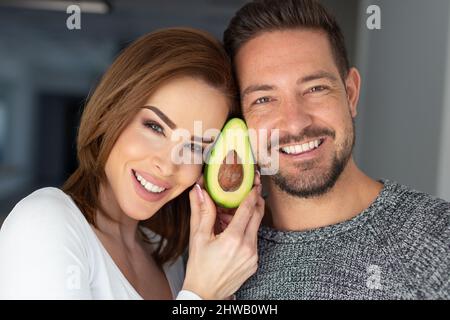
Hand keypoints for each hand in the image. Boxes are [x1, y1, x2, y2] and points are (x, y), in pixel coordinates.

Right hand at [182, 175, 263, 299]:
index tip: (253, 182)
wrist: (205, 293)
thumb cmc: (199, 266)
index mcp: (233, 239)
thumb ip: (201, 210)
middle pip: (258, 215)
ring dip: (248, 218)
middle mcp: (248, 247)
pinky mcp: (255, 263)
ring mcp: (253, 256)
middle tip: (251, 189)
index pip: (248, 209)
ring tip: (232, 215)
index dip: (252, 192)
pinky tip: (233, 232)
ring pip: (255, 228)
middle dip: (256, 200)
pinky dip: (246, 232)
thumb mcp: (198, 237)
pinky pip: (254, 241)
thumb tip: (199, 189)